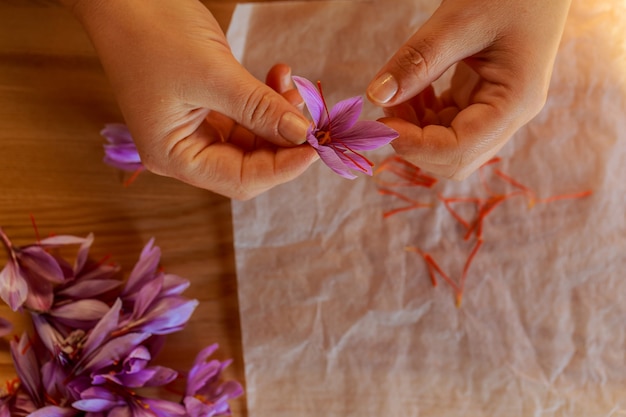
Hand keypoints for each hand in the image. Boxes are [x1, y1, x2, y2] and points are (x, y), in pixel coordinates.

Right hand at [65, 0, 315, 198]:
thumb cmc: (155, 32)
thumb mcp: (214, 74)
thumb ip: (260, 109)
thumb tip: (302, 134)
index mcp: (173, 156)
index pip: (240, 180)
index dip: (282, 168)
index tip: (317, 147)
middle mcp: (182, 151)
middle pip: (248, 165)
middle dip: (282, 140)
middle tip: (308, 112)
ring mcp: (192, 131)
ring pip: (251, 140)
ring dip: (276, 116)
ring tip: (288, 83)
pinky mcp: (202, 110)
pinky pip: (243, 118)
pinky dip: (263, 101)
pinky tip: (276, 76)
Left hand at [366, 0, 571, 178]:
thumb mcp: (458, 20)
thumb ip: (418, 60)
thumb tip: (377, 96)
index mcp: (513, 103)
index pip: (458, 151)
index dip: (414, 146)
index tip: (380, 122)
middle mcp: (508, 116)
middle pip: (453, 159)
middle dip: (413, 142)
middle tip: (388, 105)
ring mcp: (496, 110)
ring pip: (446, 144)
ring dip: (414, 128)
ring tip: (397, 91)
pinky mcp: (482, 99)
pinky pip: (446, 123)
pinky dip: (421, 114)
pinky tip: (412, 86)